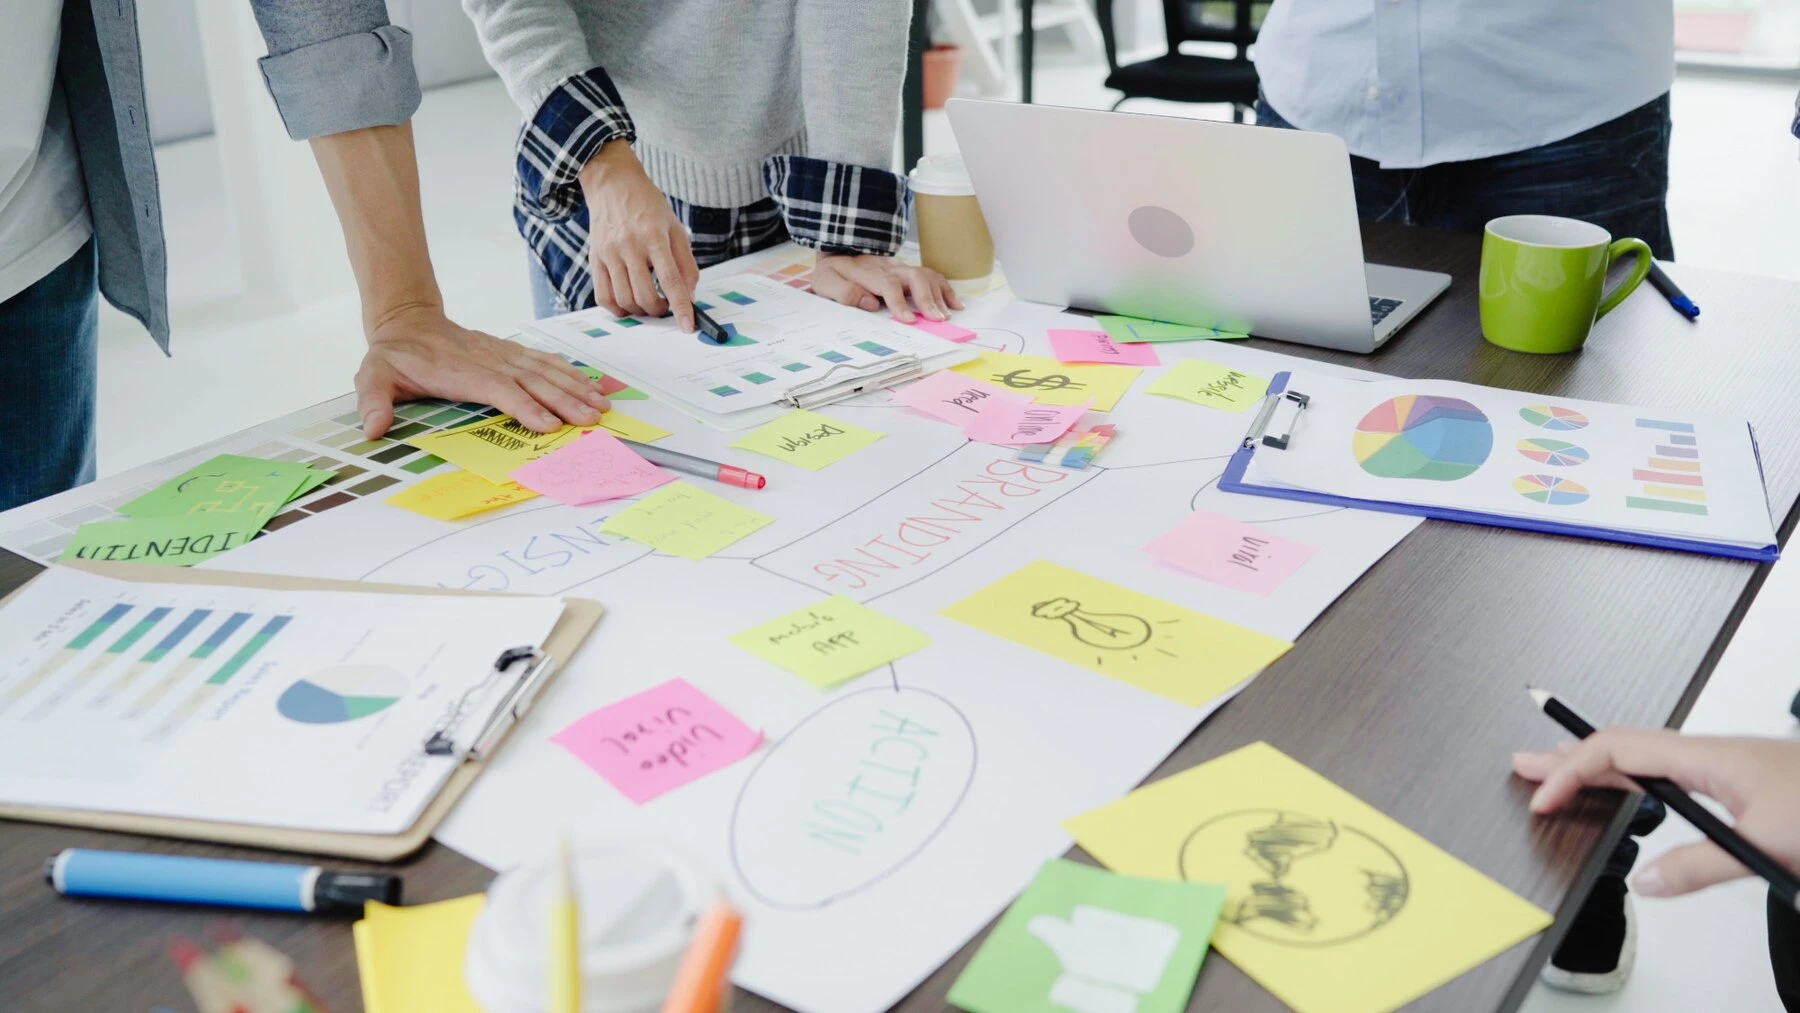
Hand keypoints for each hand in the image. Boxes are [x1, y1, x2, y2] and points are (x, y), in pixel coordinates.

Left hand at [356, 304, 609, 437]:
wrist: (408, 321)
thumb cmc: (394, 355)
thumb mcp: (373, 375)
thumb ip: (374, 400)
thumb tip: (373, 427)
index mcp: (459, 372)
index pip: (498, 389)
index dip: (525, 406)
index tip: (549, 424)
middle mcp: (487, 360)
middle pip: (532, 380)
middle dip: (564, 400)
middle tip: (591, 419)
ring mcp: (502, 354)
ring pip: (544, 370)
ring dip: (574, 387)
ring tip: (600, 405)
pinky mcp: (509, 352)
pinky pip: (543, 361)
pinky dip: (568, 372)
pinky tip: (587, 383)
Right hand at [578, 139, 699, 330]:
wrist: (613, 184)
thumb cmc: (648, 206)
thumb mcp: (676, 228)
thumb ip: (685, 263)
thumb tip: (688, 296)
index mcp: (655, 236)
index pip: (670, 280)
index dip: (680, 307)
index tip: (687, 326)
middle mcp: (630, 245)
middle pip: (644, 296)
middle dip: (659, 310)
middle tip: (665, 306)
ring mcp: (609, 253)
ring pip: (624, 300)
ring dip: (639, 311)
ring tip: (649, 303)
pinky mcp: (594, 258)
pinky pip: (603, 296)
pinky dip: (617, 309)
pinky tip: (628, 303)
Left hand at [811, 253, 962, 322]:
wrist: (838, 251)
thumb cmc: (833, 271)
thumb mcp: (826, 282)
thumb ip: (844, 292)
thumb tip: (869, 303)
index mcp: (868, 273)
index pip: (888, 286)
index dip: (900, 303)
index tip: (910, 320)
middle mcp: (889, 268)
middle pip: (914, 277)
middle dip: (928, 298)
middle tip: (938, 319)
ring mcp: (901, 268)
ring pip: (926, 275)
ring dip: (940, 294)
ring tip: (948, 314)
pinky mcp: (908, 271)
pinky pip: (931, 275)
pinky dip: (945, 289)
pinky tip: (955, 304)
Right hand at [1513, 728, 1799, 897]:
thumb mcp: (1767, 846)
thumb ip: (1702, 864)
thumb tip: (1648, 881)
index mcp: (1710, 756)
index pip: (1620, 751)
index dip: (1574, 770)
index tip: (1545, 797)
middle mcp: (1713, 755)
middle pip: (1624, 745)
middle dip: (1570, 754)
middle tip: (1524, 765)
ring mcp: (1726, 767)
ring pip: (1645, 757)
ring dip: (1598, 764)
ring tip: (1561, 773)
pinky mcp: (1741, 783)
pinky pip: (1669, 772)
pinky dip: (1631, 778)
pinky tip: (1626, 791)